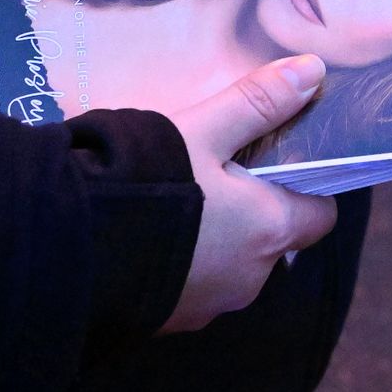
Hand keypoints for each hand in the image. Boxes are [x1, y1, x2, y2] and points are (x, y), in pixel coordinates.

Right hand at [159, 56, 338, 333]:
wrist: (72, 250)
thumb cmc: (149, 183)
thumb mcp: (204, 130)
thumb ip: (258, 101)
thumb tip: (313, 70)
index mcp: (269, 231)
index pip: (319, 215)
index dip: (307, 186)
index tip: (279, 161)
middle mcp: (249, 279)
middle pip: (272, 240)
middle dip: (253, 209)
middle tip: (216, 169)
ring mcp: (208, 306)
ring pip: (229, 264)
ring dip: (215, 238)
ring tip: (175, 197)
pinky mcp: (169, 321)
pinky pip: (190, 286)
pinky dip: (181, 260)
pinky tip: (148, 232)